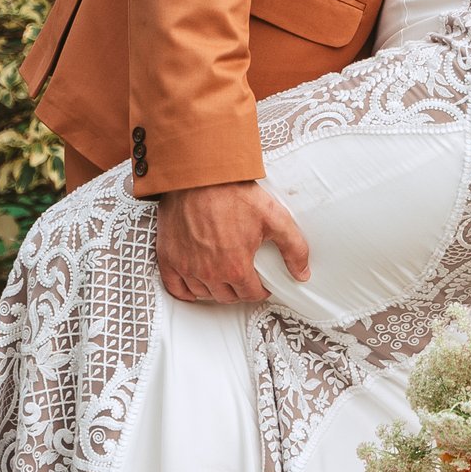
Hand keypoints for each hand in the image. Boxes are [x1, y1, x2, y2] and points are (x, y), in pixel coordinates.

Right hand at [154, 180, 312, 307]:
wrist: (199, 175)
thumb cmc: (233, 192)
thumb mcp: (275, 217)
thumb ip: (294, 248)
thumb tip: (302, 273)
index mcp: (235, 267)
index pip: (251, 294)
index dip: (260, 289)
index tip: (261, 282)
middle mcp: (209, 273)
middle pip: (227, 296)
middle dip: (239, 289)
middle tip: (244, 277)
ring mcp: (186, 267)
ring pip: (203, 293)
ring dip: (215, 289)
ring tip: (223, 275)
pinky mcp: (168, 257)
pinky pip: (175, 287)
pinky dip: (186, 290)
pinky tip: (195, 283)